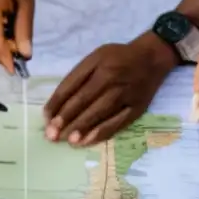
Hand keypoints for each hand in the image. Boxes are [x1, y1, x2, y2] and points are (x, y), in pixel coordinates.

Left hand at [44, 32, 173, 145]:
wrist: (152, 58)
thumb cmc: (118, 57)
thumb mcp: (96, 57)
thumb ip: (78, 76)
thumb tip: (59, 102)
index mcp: (97, 64)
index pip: (72, 85)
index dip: (57, 103)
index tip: (46, 118)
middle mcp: (111, 78)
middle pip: (84, 101)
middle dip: (65, 119)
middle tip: (51, 135)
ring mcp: (125, 94)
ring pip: (99, 113)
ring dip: (81, 128)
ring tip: (67, 140)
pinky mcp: (137, 107)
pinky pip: (117, 122)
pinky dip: (101, 133)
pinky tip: (87, 141)